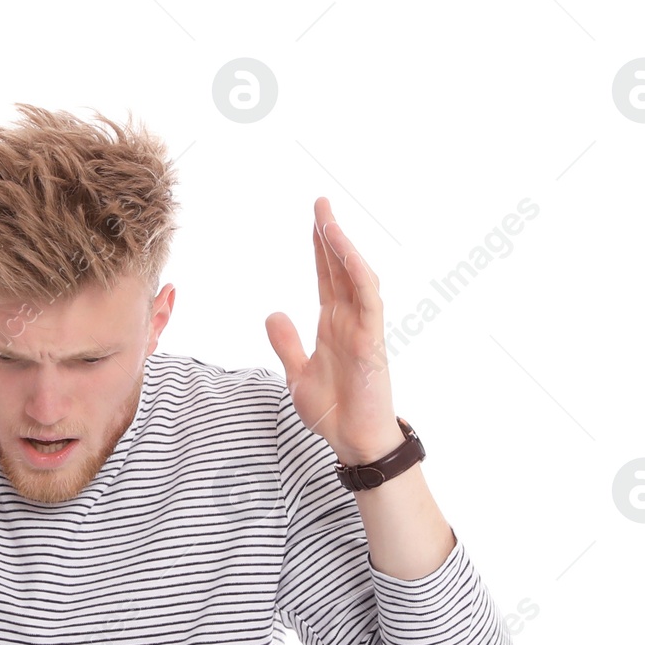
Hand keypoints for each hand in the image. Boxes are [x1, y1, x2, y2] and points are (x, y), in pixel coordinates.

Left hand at [265, 196, 399, 465]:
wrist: (354, 442)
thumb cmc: (334, 411)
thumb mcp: (297, 373)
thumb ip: (286, 343)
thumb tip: (273, 313)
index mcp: (333, 325)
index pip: (325, 277)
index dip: (319, 249)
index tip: (313, 220)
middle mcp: (349, 320)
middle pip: (339, 269)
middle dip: (329, 236)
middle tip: (320, 202)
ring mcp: (363, 328)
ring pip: (355, 277)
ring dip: (342, 247)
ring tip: (327, 218)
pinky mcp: (371, 341)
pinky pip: (367, 300)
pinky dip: (357, 274)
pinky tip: (345, 252)